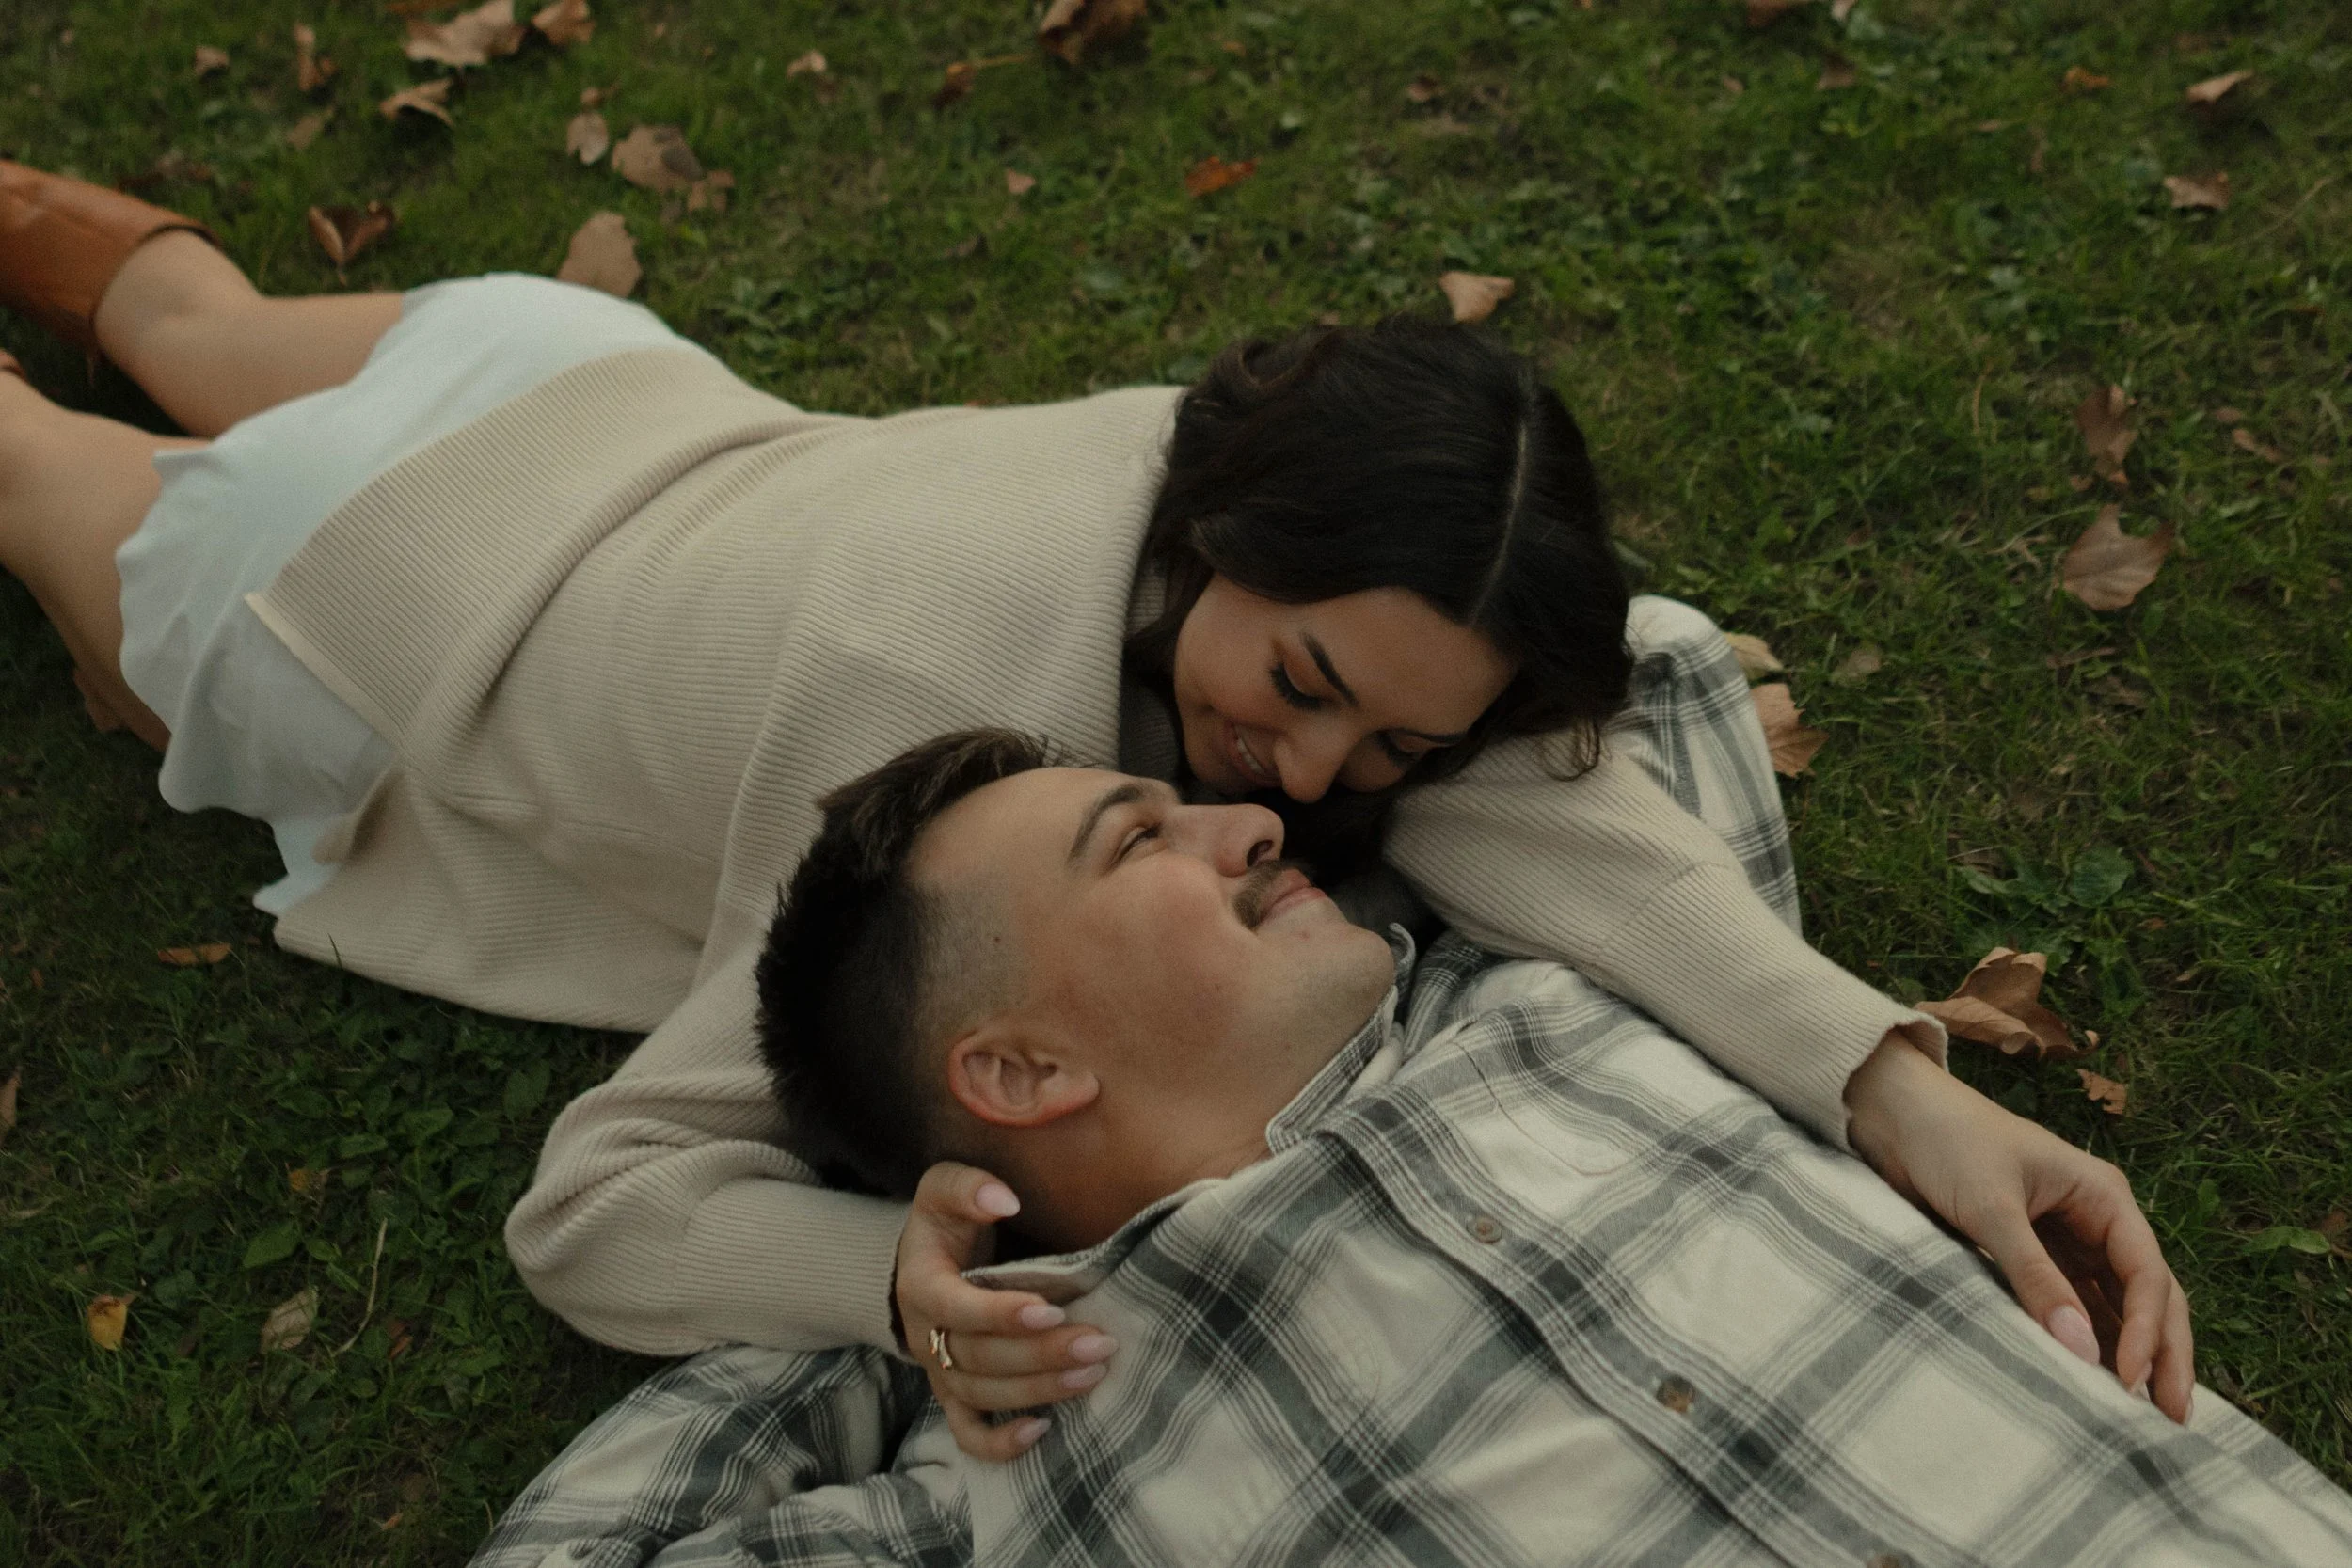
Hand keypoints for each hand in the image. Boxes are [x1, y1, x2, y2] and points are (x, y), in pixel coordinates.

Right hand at [894, 1161, 1119, 1461]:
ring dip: (1038, 1390)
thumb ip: (967, 1187)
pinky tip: (1043, 1431)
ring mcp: (939, 1372)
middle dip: (1041, 1355)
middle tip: (1098, 1343)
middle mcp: (926, 1336)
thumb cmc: (945, 1223)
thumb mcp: (944, 1188)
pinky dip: (999, 1444)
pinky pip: (968, 1433)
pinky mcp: (954, 1396)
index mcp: (921, 1286)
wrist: (922, 1263)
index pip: (956, 1309)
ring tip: (1093, 1374)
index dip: (999, 1314)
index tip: (1049, 1309)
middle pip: (980, 1358)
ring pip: (983, 1396)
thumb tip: (1003, 1200)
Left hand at [1845, 1033, 2193, 1423]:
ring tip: (2140, 1416)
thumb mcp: (1991, 1208)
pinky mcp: (2032, 1257)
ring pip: (2113, 1307)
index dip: (2148, 1331)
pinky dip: (2085, 1341)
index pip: (2147, 1274)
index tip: (2132, 1380)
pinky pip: (2071, 1306)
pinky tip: (2089, 1381)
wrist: (1892, 1114)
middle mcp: (2096, 1220)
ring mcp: (2067, 1241)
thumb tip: (2082, 1350)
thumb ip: (2034, 1276)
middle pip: (2148, 1296)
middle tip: (2174, 1418)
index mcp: (2103, 1196)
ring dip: (2128, 1354)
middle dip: (2164, 1354)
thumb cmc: (1947, 1142)